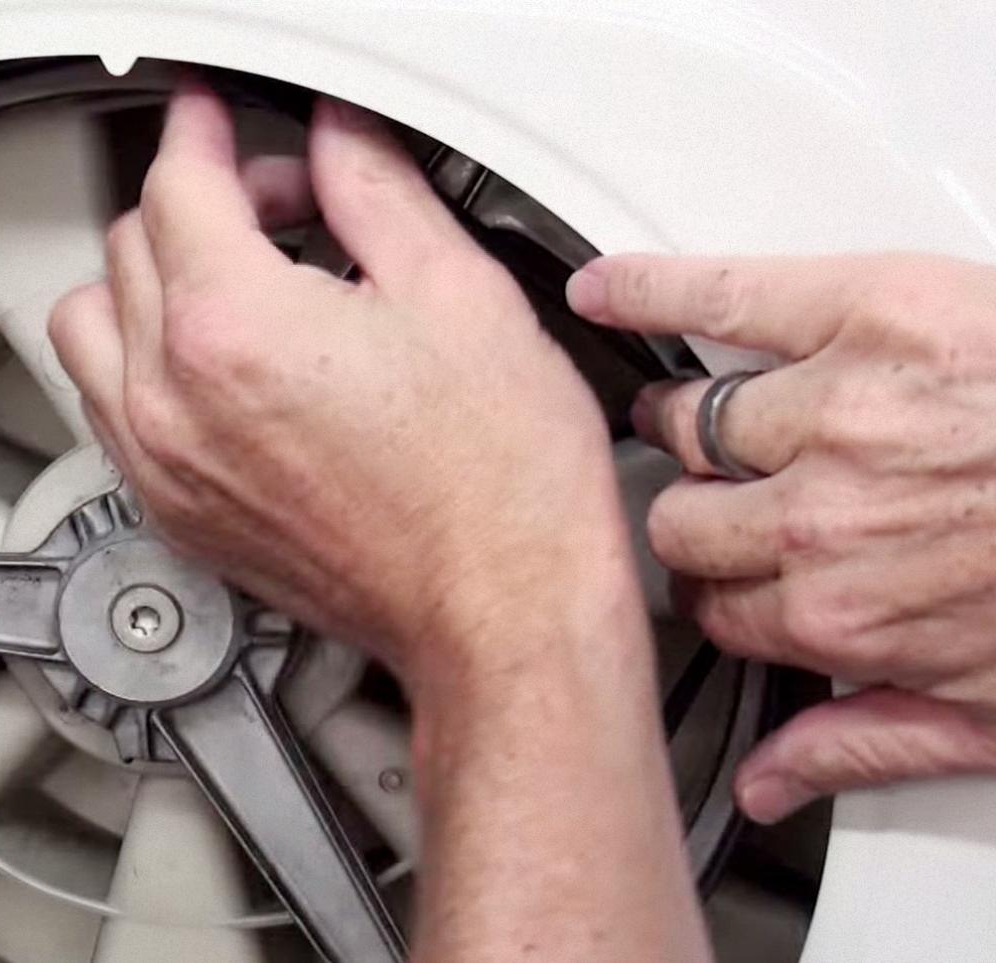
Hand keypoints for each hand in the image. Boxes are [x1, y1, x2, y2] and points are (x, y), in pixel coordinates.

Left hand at [48, 83, 635, 685]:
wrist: (500, 611)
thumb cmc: (497, 485)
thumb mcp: (456, 292)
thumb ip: (373, 190)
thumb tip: (333, 138)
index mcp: (234, 328)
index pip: (177, 185)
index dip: (204, 131)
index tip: (216, 119)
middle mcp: (173, 400)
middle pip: (129, 248)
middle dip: (199, 205)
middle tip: (283, 208)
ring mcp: (164, 465)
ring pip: (90, 329)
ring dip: (145, 285)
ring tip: (231, 282)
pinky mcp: (174, 515)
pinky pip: (108, 410)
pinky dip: (138, 366)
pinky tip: (214, 362)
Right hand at [570, 253, 995, 821]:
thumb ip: (869, 741)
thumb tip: (775, 782)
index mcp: (843, 612)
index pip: (716, 605)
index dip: (726, 588)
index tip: (736, 575)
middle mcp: (819, 516)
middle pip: (686, 519)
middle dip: (706, 514)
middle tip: (738, 496)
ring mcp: (833, 412)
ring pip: (694, 421)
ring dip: (697, 421)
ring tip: (711, 410)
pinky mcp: (868, 313)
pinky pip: (719, 298)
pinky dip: (651, 289)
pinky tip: (609, 287)